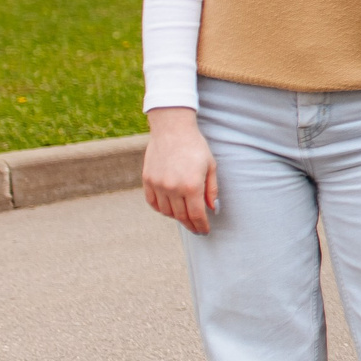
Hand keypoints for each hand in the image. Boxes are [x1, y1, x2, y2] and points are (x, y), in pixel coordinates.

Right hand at [142, 108, 217, 235]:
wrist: (172, 130)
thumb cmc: (195, 147)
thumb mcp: (210, 166)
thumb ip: (211, 190)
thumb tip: (212, 209)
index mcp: (191, 186)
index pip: (196, 215)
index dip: (201, 226)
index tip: (205, 231)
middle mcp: (173, 188)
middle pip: (181, 216)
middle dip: (190, 225)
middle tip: (196, 229)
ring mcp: (158, 185)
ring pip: (166, 212)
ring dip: (176, 217)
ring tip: (185, 217)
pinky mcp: (147, 180)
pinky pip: (152, 202)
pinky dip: (161, 209)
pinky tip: (169, 209)